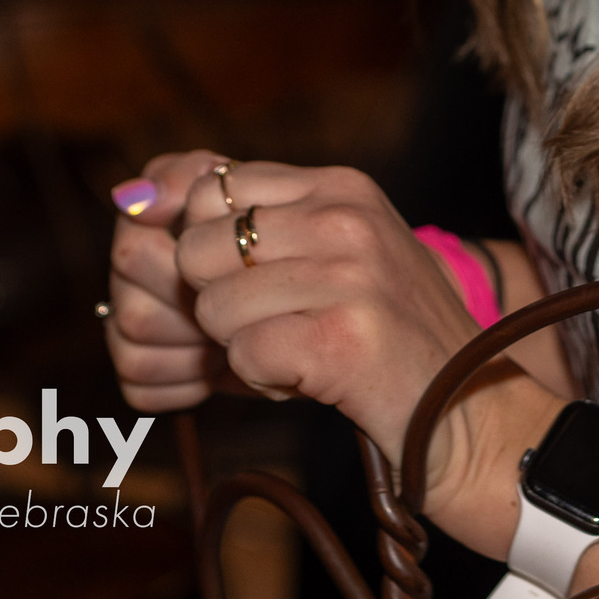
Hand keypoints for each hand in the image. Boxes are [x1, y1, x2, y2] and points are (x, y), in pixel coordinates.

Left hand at [102, 152, 538, 530]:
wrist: (469, 413)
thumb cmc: (385, 336)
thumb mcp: (336, 249)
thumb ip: (254, 220)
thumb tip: (129, 196)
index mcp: (341, 185)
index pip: (212, 190)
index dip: (205, 250)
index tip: (246, 283)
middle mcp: (346, 217)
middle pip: (200, 249)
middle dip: (218, 303)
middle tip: (276, 325)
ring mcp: (350, 275)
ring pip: (216, 308)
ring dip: (244, 347)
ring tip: (303, 351)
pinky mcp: (344, 340)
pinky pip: (244, 355)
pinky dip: (266, 381)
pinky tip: (314, 378)